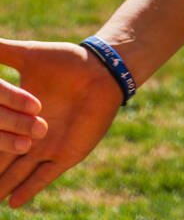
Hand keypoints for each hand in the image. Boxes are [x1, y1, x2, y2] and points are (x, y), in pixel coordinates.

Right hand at [0, 38, 122, 207]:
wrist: (102, 69)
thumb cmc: (66, 61)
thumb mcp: (31, 56)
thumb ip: (4, 52)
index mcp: (17, 114)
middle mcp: (28, 134)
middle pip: (1, 158)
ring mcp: (46, 146)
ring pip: (17, 173)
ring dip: (2, 185)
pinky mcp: (66, 154)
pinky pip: (44, 176)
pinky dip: (29, 188)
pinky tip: (13, 201)